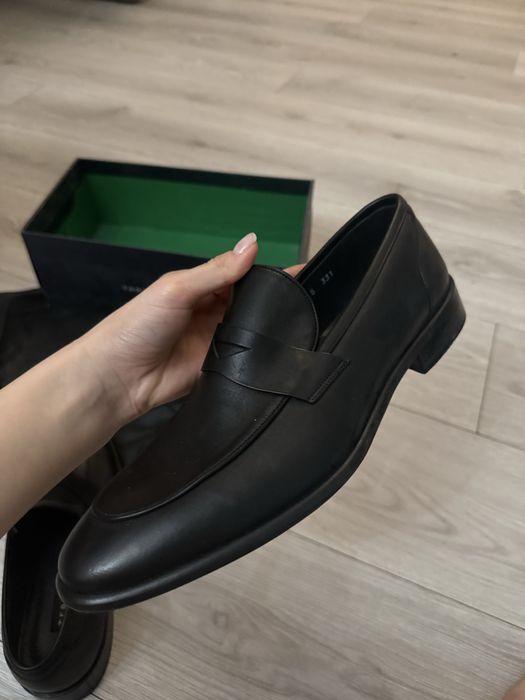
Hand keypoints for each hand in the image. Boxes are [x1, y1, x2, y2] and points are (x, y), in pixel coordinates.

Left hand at [76, 233, 302, 424]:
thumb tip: (254, 243)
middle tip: (310, 298)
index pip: (242, 274)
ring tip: (307, 320)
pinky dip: (261, 353)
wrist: (118, 376)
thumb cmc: (138, 324)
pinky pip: (247, 358)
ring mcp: (218, 341)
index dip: (268, 272)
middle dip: (275, 299)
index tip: (303, 272)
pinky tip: (284, 348)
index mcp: (202, 286)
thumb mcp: (177, 288)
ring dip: (271, 326)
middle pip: (252, 302)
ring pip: (253, 329)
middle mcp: (213, 311)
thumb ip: (217, 270)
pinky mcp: (221, 368)